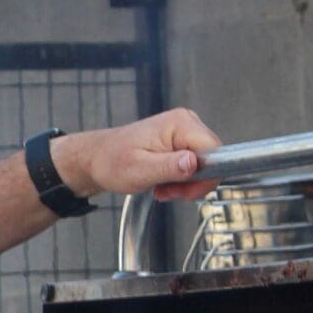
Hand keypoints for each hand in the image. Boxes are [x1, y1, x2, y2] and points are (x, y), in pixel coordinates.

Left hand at [58, 108, 221, 202]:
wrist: (97, 159)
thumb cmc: (111, 162)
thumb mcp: (140, 170)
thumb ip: (170, 167)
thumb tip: (195, 164)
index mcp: (180, 124)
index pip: (215, 151)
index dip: (205, 176)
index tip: (184, 190)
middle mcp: (186, 122)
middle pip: (212, 159)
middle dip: (193, 183)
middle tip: (167, 190)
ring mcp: (185, 131)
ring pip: (204, 166)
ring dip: (185, 184)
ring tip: (161, 186)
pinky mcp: (181, 142)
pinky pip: (194, 166)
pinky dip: (181, 179)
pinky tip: (163, 182)